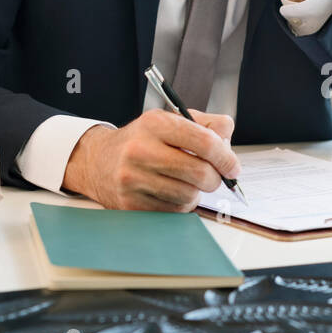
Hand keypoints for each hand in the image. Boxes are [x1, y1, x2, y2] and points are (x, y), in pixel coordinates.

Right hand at [61, 109, 238, 211]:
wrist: (98, 160)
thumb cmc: (143, 140)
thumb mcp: (170, 120)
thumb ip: (205, 124)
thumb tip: (228, 136)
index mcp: (155, 124)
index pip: (204, 141)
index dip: (226, 157)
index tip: (233, 167)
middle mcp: (141, 150)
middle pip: (200, 173)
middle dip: (215, 178)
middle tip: (215, 177)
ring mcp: (133, 179)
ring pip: (189, 196)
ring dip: (196, 192)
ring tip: (186, 182)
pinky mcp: (131, 204)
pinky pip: (174, 212)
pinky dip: (181, 205)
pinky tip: (171, 192)